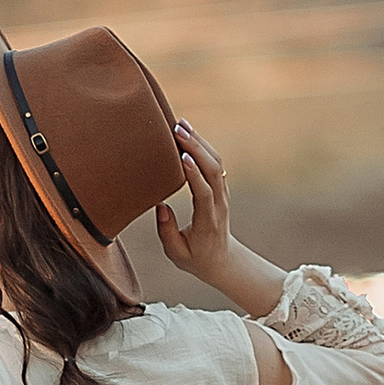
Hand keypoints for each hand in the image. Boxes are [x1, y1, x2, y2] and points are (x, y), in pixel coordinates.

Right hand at [154, 125, 236, 286]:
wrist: (222, 259)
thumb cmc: (195, 257)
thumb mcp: (177, 254)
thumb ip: (167, 232)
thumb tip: (161, 206)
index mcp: (207, 221)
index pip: (204, 193)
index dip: (195, 175)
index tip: (182, 157)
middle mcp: (218, 204)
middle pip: (213, 170)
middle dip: (196, 147)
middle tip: (178, 129)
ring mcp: (222, 194)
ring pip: (216, 163)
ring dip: (200, 142)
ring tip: (181, 124)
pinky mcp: (221, 188)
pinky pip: (215, 163)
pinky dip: (203, 146)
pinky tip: (189, 134)